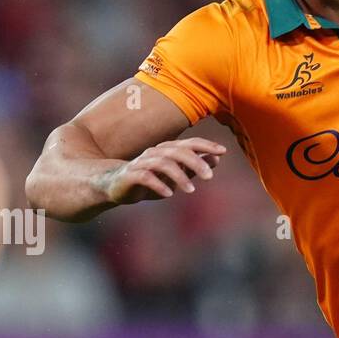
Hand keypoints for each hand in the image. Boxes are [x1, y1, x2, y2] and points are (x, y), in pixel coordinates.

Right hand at [94, 138, 226, 204]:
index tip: (223, 151)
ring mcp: (141, 163)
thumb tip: (217, 158)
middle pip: (177, 151)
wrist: (115, 186)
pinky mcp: (130, 176)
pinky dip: (158, 185)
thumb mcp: (174, 175)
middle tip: (209, 177)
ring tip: (191, 190)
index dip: (206, 145)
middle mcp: (155, 153)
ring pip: (163, 163)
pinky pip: (145, 177)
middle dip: (195, 161)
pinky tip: (169, 194)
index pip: (189, 143)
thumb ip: (194, 167)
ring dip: (179, 175)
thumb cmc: (148, 181)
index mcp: (167, 150)